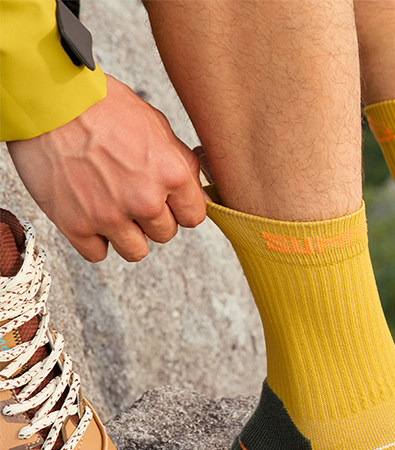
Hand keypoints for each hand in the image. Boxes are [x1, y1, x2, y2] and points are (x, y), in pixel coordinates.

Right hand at [7, 75, 205, 261]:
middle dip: (151, 218)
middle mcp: (145, 200)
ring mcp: (110, 216)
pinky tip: (89, 214)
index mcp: (171, 174)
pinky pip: (98, 253)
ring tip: (111, 207)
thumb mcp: (155, 124)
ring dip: (127, 234)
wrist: (47, 99)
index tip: (166, 200)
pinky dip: (94, 239)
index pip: (193, 217)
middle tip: (130, 194)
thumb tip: (196, 191)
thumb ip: (180, 162)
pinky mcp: (76, 225)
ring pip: (136, 251)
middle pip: (165, 234)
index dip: (180, 208)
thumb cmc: (102, 105)